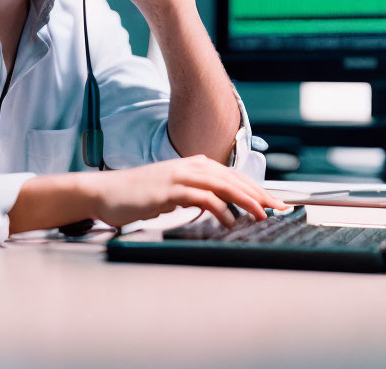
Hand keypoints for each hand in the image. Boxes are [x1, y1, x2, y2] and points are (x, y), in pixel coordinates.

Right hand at [85, 155, 288, 228]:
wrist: (106, 193)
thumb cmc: (138, 195)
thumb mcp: (172, 191)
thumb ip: (196, 195)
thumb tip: (221, 208)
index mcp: (193, 165)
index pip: (233, 175)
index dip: (256, 189)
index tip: (274, 203)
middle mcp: (190, 166)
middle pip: (233, 178)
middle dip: (259, 194)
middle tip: (280, 208)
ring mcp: (179, 176)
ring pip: (222, 185)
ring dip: (245, 200)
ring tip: (263, 214)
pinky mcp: (170, 190)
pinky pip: (202, 198)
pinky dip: (220, 209)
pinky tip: (231, 221)